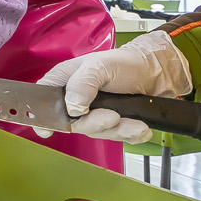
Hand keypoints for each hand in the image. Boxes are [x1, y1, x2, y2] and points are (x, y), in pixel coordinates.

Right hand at [35, 30, 190, 142]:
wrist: (156, 73)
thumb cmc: (127, 63)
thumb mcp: (102, 65)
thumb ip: (83, 82)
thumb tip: (72, 106)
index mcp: (66, 80)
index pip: (45, 100)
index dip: (43, 117)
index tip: (47, 130)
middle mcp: (77, 99)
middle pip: (73, 123)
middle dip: (96, 124)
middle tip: (113, 116)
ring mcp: (94, 113)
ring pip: (96, 133)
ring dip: (118, 130)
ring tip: (135, 121)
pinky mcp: (112, 124)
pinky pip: (115, 137)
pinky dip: (130, 134)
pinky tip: (139, 126)